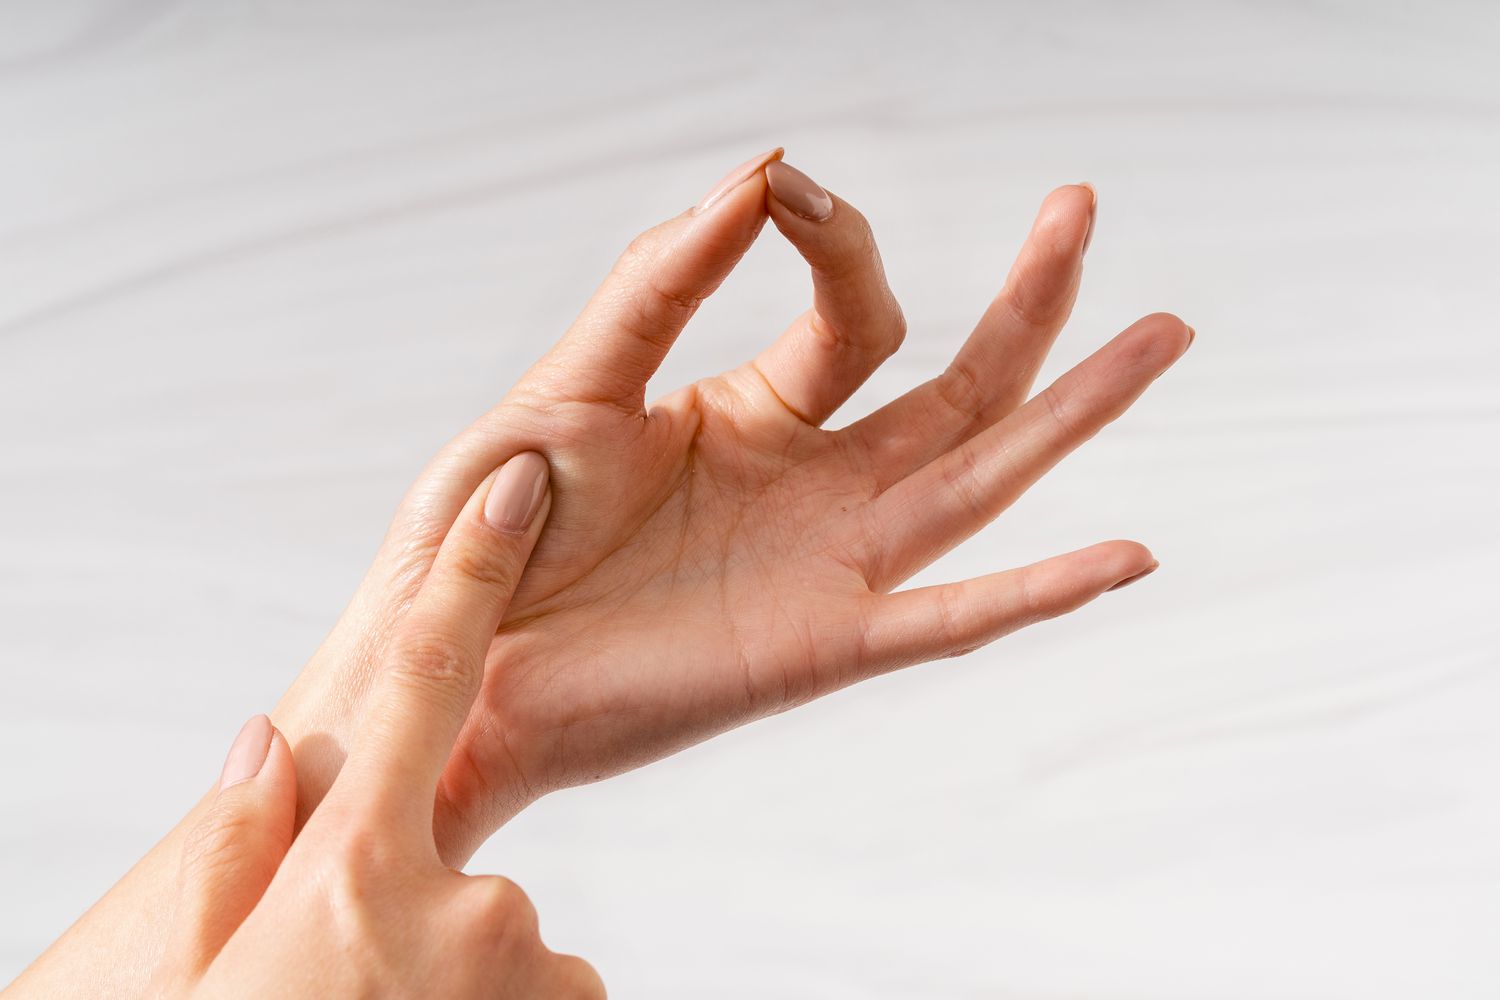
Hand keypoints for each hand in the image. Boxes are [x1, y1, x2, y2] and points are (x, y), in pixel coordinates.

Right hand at [151, 454, 601, 998]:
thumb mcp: (186, 971)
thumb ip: (235, 848)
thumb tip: (268, 741)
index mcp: (352, 868)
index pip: (428, 683)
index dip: (470, 574)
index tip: (515, 482)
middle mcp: (462, 906)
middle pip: (478, 867)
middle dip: (436, 915)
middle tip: (359, 993)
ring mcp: (527, 974)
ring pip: (519, 943)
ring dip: (469, 982)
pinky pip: (549, 993)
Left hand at [279, 150, 1191, 859]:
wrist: (455, 658)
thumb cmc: (498, 527)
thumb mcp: (574, 382)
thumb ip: (664, 283)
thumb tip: (759, 171)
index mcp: (757, 414)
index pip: (853, 312)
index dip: (834, 241)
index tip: (783, 188)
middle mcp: (816, 485)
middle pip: (959, 385)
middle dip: (1028, 299)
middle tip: (1083, 206)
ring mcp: (831, 564)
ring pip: (983, 476)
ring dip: (1074, 409)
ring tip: (1160, 332)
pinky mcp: (822, 646)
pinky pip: (952, 616)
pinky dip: (1041, 590)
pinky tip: (1128, 554)